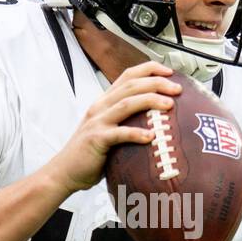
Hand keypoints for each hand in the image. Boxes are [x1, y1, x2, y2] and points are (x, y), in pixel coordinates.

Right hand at [42, 60, 180, 193]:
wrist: (64, 171)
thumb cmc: (90, 153)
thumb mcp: (108, 129)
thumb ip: (126, 120)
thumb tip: (156, 121)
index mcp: (104, 101)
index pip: (128, 75)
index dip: (149, 69)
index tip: (169, 71)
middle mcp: (100, 106)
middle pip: (131, 85)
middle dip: (157, 83)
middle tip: (177, 89)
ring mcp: (97, 122)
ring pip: (127, 104)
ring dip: (150, 101)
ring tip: (169, 105)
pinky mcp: (96, 139)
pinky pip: (119, 134)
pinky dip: (136, 134)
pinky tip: (151, 137)